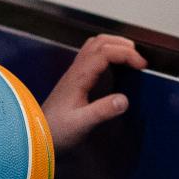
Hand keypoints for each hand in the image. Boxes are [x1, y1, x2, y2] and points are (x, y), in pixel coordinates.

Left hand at [43, 34, 146, 152]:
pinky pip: (91, 56)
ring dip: (114, 45)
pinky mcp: (75, 80)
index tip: (142, 65)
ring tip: (131, 57)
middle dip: (123, 45)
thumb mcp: (81, 124)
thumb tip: (124, 99)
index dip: (126, 54)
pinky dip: (107, 53)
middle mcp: (75, 70)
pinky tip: (115, 67)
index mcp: (79, 77)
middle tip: (139, 59)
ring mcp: (74, 73)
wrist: (37, 136)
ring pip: (95, 46)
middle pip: (100, 42)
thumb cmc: (56, 131)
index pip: (105, 52)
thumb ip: (102, 111)